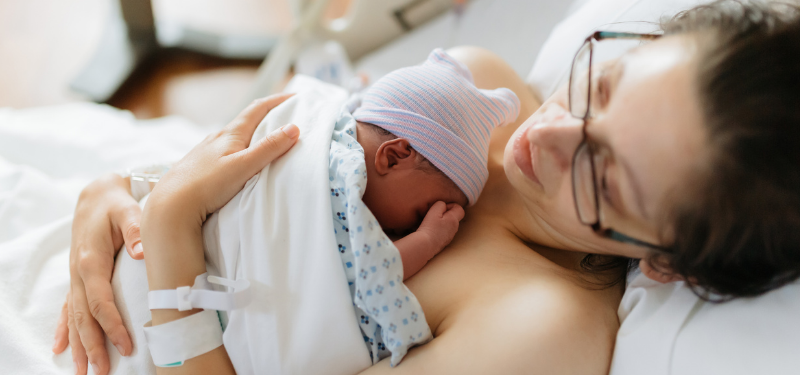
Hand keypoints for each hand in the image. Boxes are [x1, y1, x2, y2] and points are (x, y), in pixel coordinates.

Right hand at [53, 174, 143, 374]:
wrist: (98, 194)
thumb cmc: (117, 203)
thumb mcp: (128, 210)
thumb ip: (136, 230)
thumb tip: (142, 252)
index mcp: (91, 261)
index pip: (100, 301)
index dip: (112, 325)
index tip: (126, 345)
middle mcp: (79, 273)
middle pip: (84, 317)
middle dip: (93, 346)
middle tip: (102, 372)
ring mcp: (75, 277)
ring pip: (74, 317)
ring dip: (79, 345)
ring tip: (83, 371)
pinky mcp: (78, 277)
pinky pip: (68, 308)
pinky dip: (65, 328)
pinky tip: (59, 348)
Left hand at [144, 94, 298, 225]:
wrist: (169, 206)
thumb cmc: (205, 185)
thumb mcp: (243, 166)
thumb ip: (268, 148)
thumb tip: (293, 128)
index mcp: (230, 134)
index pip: (257, 109)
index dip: (278, 100)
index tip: (296, 97)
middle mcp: (216, 139)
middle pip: (246, 121)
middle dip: (267, 116)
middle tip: (286, 117)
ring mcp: (205, 153)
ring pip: (234, 138)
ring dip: (252, 135)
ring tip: (266, 141)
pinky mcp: (199, 168)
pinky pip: (225, 153)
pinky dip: (239, 151)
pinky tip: (239, 163)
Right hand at [417, 201, 465, 249]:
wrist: (425, 245)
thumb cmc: (429, 227)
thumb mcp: (434, 210)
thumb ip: (441, 204)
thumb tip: (444, 206)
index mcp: (454, 220)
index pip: (460, 209)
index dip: (451, 205)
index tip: (441, 208)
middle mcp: (454, 228)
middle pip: (454, 217)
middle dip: (445, 214)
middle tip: (434, 215)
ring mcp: (450, 236)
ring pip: (448, 225)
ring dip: (441, 222)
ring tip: (430, 223)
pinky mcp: (444, 242)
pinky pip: (443, 233)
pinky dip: (438, 230)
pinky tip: (430, 231)